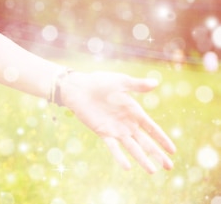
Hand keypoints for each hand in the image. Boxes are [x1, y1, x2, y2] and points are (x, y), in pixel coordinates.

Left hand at [60, 71, 175, 172]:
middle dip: (157, 154)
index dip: (162, 139)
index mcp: (134, 112)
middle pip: (146, 142)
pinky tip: (127, 167)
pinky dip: (119, 157)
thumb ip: (137, 85)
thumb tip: (155, 82)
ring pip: (132, 148)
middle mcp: (127, 124)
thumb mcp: (120, 82)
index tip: (173, 151)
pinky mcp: (103, 133)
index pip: (152, 129)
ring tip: (152, 171)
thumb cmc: (99, 82)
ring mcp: (115, 130)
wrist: (79, 88)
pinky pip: (113, 147)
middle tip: (169, 167)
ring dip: (142, 159)